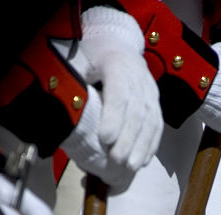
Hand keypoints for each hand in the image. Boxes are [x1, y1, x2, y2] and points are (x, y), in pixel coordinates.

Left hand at [59, 7, 162, 186]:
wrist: (115, 43)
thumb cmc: (90, 56)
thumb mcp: (76, 62)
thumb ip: (72, 86)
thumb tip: (63, 114)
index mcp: (117, 63)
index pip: (119, 93)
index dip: (114, 117)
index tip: (105, 140)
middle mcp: (138, 76)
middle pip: (137, 111)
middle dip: (128, 139)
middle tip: (117, 161)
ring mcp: (150, 89)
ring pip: (151, 120)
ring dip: (141, 146)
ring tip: (131, 167)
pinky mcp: (155, 101)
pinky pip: (157, 125)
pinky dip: (150, 145)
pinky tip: (142, 161)